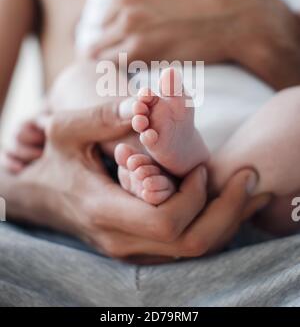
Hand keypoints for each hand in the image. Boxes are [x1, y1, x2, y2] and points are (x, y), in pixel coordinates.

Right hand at [1, 100, 269, 263]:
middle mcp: (121, 240)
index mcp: (105, 211)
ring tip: (245, 190)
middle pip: (192, 244)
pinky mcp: (137, 247)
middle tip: (248, 180)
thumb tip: (142, 103)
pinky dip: (208, 226)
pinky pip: (182, 247)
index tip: (200, 168)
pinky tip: (220, 201)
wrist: (37, 198)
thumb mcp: (68, 130)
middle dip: (227, 212)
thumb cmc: (54, 161)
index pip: (168, 222)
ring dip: (224, 221)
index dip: (194, 196)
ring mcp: (130, 249)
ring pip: (192, 250)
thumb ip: (103, 115)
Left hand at [90, 0, 299, 89]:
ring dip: (110, 52)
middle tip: (129, 47)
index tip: (130, 28)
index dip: (121, 15)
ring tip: (123, 63)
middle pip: (104, 19)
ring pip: (100, 42)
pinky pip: (107, 61)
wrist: (239, 18)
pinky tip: (121, 72)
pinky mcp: (137, 49)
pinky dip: (113, 67)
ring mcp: (129, 20)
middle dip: (115, 34)